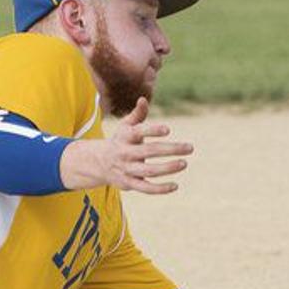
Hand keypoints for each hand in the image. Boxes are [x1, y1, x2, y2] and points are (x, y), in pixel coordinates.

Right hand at [60, 97, 192, 193]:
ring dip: (168, 168)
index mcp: (125, 137)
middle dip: (171, 150)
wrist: (98, 163)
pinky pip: (146, 188)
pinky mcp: (129, 184)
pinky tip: (175, 185)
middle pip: (149, 151)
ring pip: (149, 171)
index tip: (167, 130)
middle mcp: (125, 153)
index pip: (138, 132)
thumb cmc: (120, 141)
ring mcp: (127, 170)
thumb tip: (143, 99)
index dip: (152, 131)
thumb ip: (137, 114)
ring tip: (184, 163)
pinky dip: (160, 189)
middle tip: (190, 148)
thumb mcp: (125, 126)